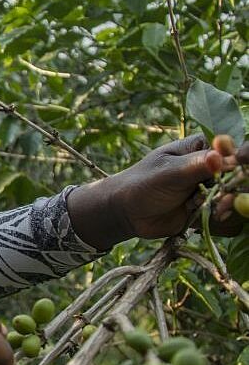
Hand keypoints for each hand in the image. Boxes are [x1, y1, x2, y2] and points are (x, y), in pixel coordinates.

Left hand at [69, 134, 248, 249]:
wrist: (127, 213)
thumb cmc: (142, 184)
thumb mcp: (168, 172)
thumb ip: (196, 166)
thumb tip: (220, 156)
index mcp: (201, 148)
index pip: (231, 150)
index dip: (239, 160)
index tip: (236, 169)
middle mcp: (210, 166)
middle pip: (237, 175)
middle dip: (233, 187)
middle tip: (224, 198)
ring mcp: (210, 188)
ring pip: (234, 195)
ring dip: (228, 204)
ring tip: (213, 209)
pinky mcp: (207, 208)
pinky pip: (225, 213)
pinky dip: (221, 216)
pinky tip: (210, 217)